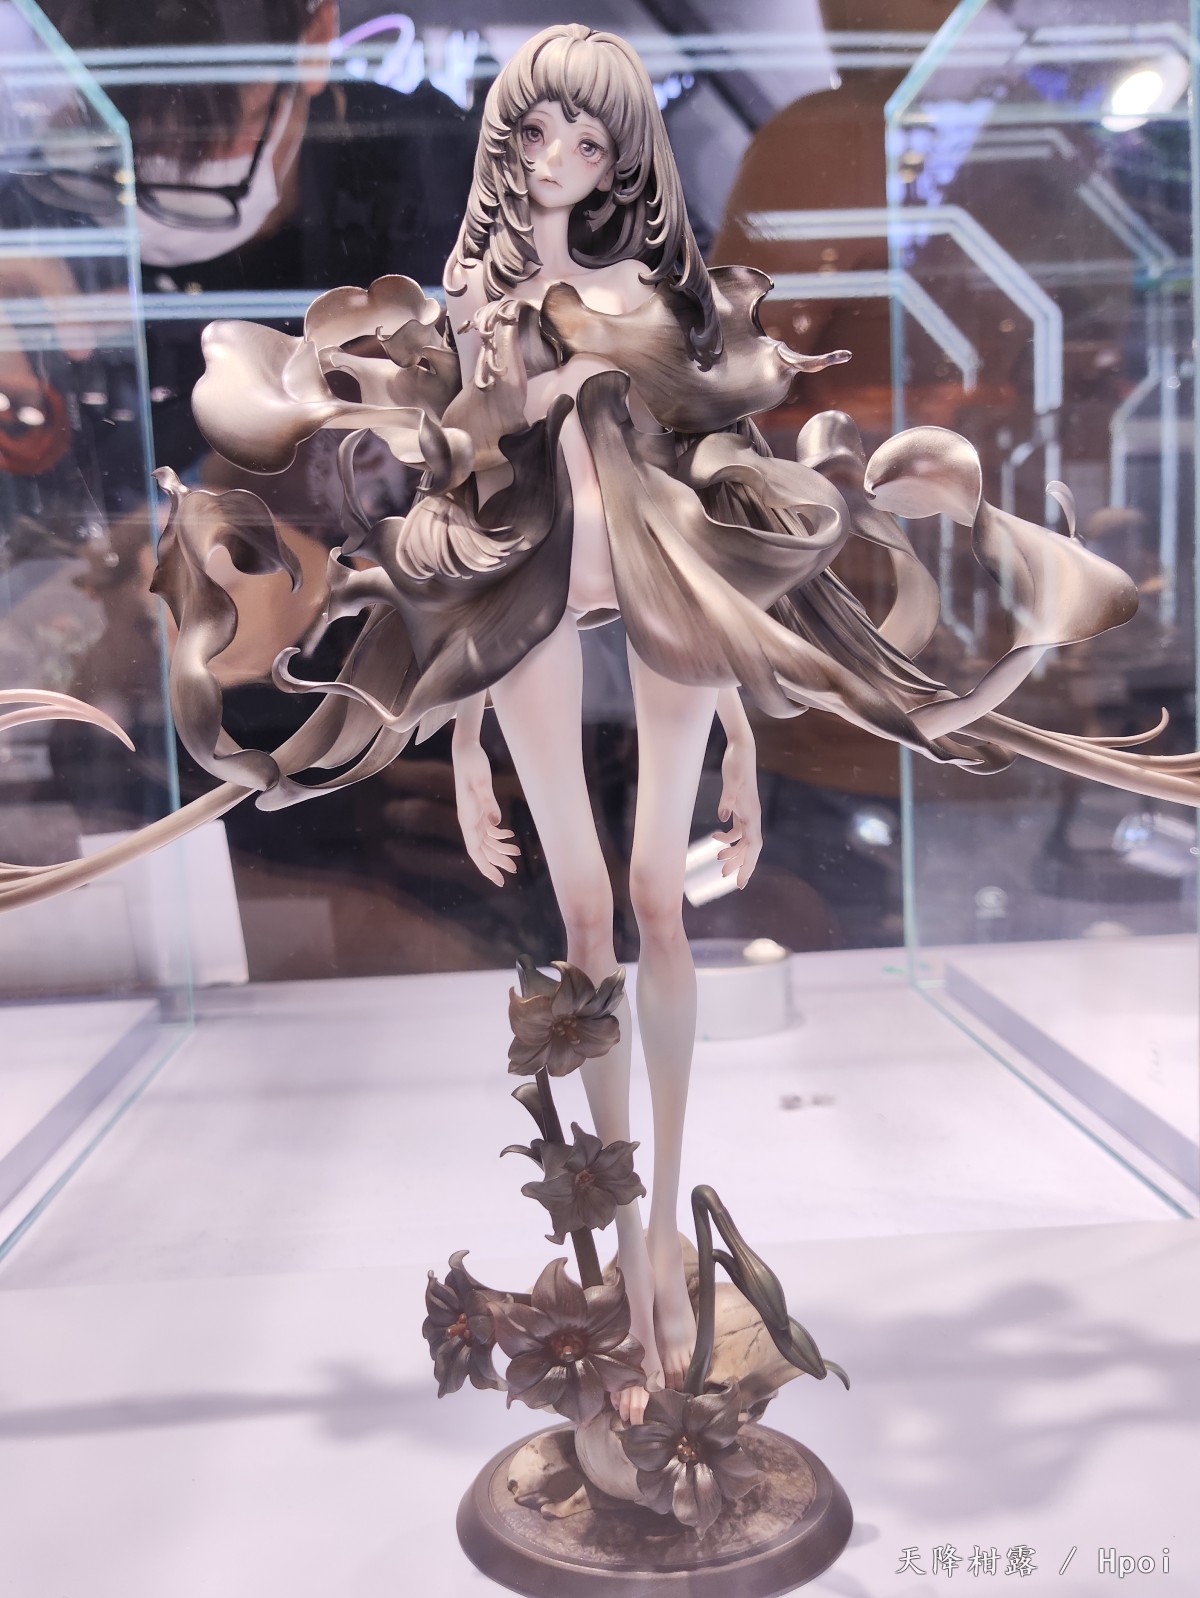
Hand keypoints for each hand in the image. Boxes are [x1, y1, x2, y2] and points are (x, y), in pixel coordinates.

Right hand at [453, 737, 519, 885]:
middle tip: (514, 871)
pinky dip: (499, 835)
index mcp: (467, 818)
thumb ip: (489, 802)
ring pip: (486, 840)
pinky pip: (488, 828)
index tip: (500, 881)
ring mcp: (473, 814)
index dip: (487, 867)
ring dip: (500, 849)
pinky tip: (510, 836)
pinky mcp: (478, 807)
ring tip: (517, 854)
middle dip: (496, 862)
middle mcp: (468, 820)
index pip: (476, 851)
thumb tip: (496, 823)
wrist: (465, 750)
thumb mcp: (482, 782)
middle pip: (482, 849)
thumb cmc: (473, 764)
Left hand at [713, 737, 761, 888]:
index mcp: (752, 814)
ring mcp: (747, 813)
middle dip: (740, 865)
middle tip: (725, 878)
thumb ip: (727, 798)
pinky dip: (728, 838)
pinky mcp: (740, 808)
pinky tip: (716, 838)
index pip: (753, 847)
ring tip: (719, 864)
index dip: (748, 865)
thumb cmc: (738, 764)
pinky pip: (737, 830)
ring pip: (743, 841)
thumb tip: (723, 816)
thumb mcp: (731, 780)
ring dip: (732, 853)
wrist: (741, 750)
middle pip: (749, 848)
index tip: (741, 882)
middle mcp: (753, 816)